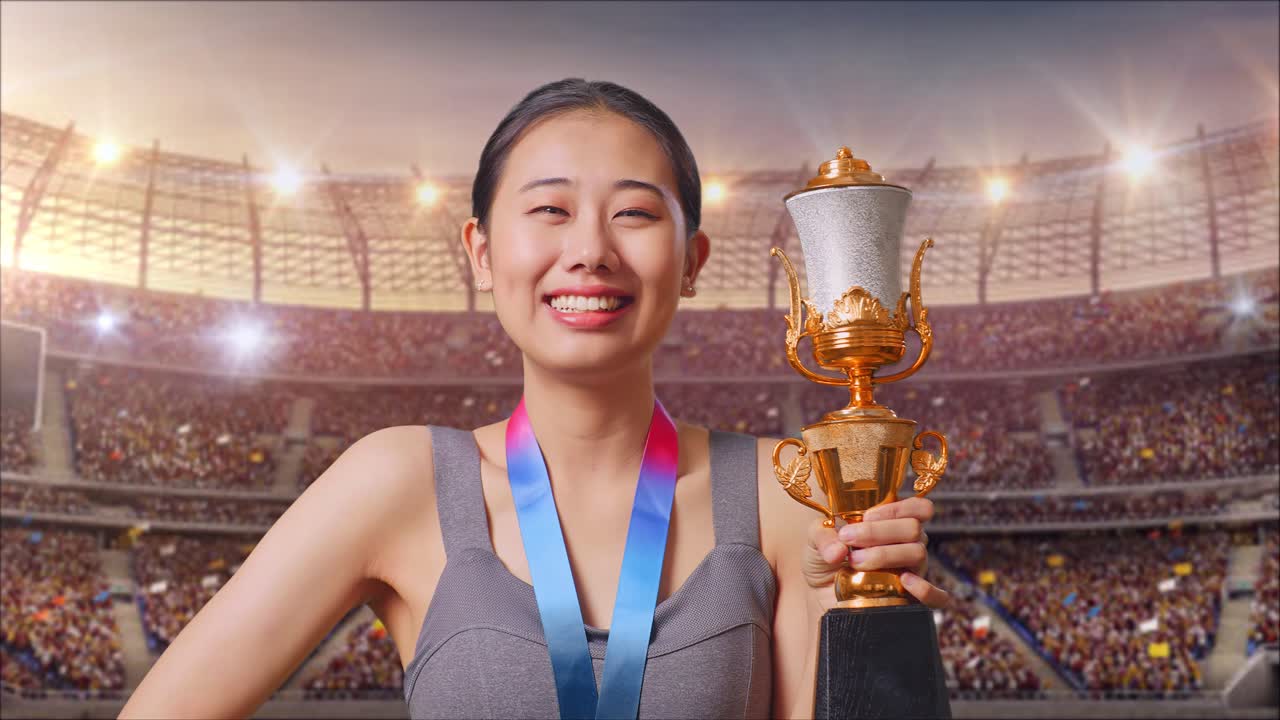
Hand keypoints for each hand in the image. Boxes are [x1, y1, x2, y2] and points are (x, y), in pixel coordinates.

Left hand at [803, 496, 949, 608]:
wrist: (820, 593)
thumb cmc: (825, 557)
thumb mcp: (815, 539)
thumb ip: (823, 536)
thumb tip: (838, 551)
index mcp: (893, 524)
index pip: (919, 508)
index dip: (897, 508)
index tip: (866, 516)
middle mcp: (907, 545)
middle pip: (914, 529)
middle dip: (878, 532)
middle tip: (850, 541)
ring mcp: (912, 572)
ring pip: (918, 554)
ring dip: (885, 555)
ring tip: (855, 562)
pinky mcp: (910, 599)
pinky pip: (936, 597)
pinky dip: (925, 589)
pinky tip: (904, 581)